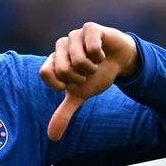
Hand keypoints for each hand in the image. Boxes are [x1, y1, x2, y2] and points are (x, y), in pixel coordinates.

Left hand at [39, 22, 139, 140]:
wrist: (120, 62)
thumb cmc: (97, 77)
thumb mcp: (80, 96)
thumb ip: (64, 113)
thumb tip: (52, 137)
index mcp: (54, 60)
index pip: (45, 73)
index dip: (62, 84)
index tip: (74, 84)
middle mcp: (61, 46)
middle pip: (62, 69)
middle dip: (80, 78)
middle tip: (88, 73)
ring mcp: (74, 35)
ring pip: (77, 59)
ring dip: (92, 67)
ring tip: (96, 63)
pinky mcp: (90, 28)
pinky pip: (91, 46)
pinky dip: (100, 56)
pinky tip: (103, 53)